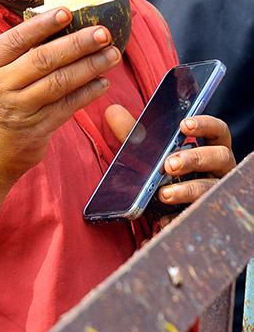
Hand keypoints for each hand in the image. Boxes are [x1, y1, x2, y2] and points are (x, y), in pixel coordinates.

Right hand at [0, 7, 121, 184]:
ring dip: (90, 66)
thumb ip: (16, 53)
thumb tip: (59, 24)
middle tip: (103, 33)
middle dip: (77, 43)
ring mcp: (16, 109)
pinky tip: (102, 82)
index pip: (16, 39)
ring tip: (112, 55)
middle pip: (43, 59)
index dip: (43, 24)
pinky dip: (87, 93)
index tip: (68, 11)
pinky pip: (67, 107)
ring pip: (59, 82)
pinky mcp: (34, 130)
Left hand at [105, 105, 235, 225]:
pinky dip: (178, 217)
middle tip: (169, 164)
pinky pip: (197, 216)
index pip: (218, 130)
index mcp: (208, 147)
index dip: (205, 125)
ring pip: (211, 188)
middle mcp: (218, 168)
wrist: (162, 209)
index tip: (184, 124)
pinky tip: (163, 219)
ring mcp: (216, 192)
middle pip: (218, 157)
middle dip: (195, 158)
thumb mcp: (147, 153)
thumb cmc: (161, 171)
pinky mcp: (206, 214)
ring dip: (188, 190)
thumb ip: (133, 133)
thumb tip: (112, 111)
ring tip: (164, 193)